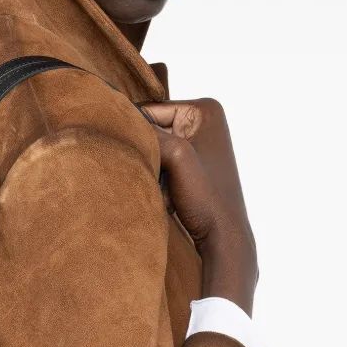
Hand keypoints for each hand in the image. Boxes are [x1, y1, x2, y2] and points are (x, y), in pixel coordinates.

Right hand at [140, 98, 257, 315]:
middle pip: (154, 129)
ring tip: (160, 186)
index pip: (151, 109)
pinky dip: (159, 178)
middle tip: (149, 173)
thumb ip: (150, 134)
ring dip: (151, 167)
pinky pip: (164, 164)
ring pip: (156, 149)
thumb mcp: (176, 157)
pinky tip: (165, 194)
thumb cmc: (206, 198)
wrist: (223, 237)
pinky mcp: (195, 166)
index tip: (128, 152)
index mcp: (206, 110)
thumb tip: (122, 119)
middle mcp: (205, 121)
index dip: (135, 131)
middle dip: (146, 151)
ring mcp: (200, 144)